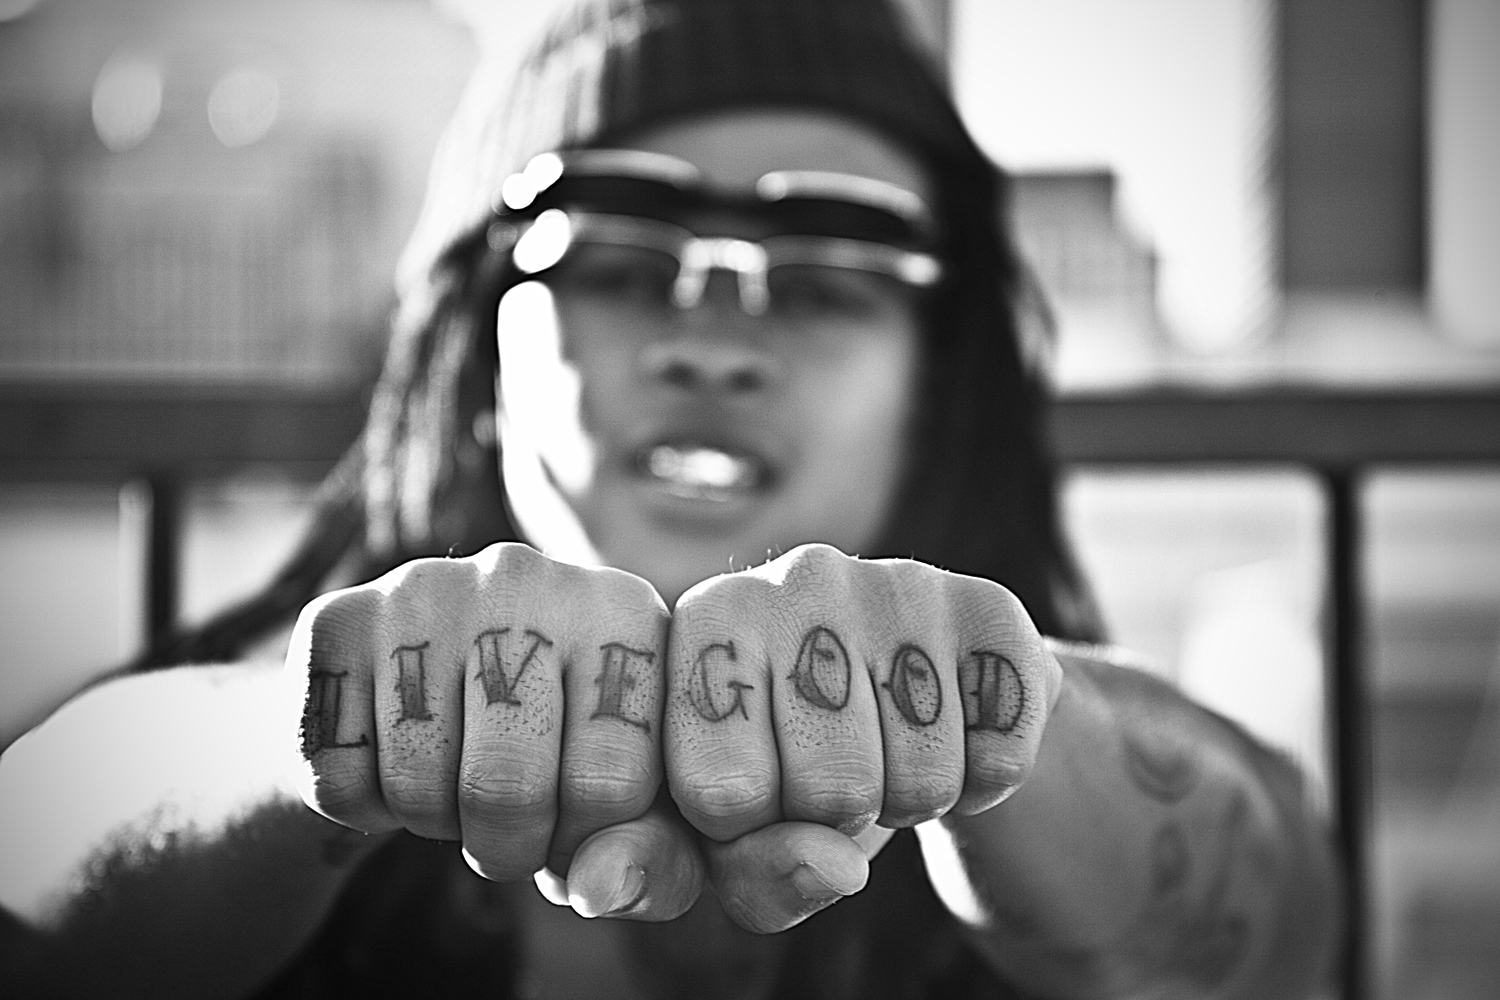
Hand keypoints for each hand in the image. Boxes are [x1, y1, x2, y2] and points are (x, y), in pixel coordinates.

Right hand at [285, 542, 670, 882]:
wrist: (426, 698)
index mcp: (624, 610)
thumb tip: (602, 890)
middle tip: (509, 828)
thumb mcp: (630, 803)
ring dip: (437, 823)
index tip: (579, 827)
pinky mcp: (337, 619)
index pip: (615, 783)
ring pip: (420, 787)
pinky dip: (364, 805)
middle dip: (509, 847)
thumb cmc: (558, 755)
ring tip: (456, 780)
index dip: (590, 843)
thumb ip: (652, 854)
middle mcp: (527, 577)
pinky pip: (340, 778)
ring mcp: (424, 589)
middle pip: (511, 787)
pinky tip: (392, 756)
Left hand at [652, 543, 1062, 930]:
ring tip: (890, 749)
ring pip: (923, 782)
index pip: (718, 793)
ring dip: (912, 803)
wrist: (916, 693)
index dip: (747, 830)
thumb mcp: (742, 831)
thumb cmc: (795, 763)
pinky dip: (985, 784)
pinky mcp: (991, 609)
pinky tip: (955, 734)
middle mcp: (798, 578)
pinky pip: (1001, 760)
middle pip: (829, 791)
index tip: (756, 792)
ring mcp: (901, 583)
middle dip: (836, 821)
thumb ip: (754, 875)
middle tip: (835, 774)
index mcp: (707, 618)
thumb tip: (836, 868)